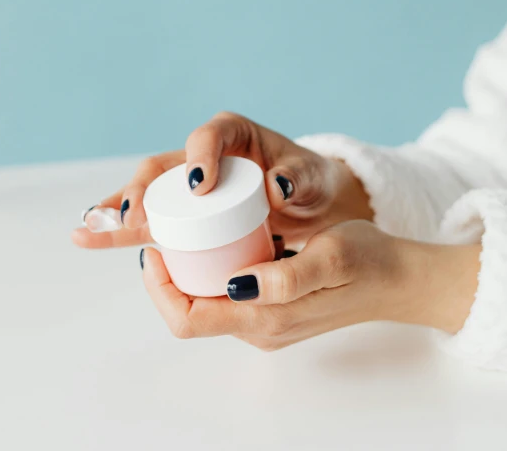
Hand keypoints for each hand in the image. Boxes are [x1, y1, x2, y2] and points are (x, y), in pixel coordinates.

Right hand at [72, 112, 371, 249]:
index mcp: (233, 133)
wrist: (308, 203)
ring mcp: (187, 182)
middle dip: (143, 190)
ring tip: (86, 228)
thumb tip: (279, 185)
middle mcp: (202, 154)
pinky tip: (91, 235)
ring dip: (117, 211)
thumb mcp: (310, 178)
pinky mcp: (184, 210)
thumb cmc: (309, 182)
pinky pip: (149, 217)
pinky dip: (123, 227)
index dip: (198, 157)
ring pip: (145, 193)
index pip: (208, 136)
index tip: (199, 187)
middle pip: (163, 166)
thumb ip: (298, 178)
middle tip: (136, 217)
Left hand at [140, 220, 480, 348]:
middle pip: (191, 313)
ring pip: (207, 305)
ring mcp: (268, 322)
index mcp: (266, 318)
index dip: (161, 288)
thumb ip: (287, 277)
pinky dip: (213, 273)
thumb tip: (237, 283)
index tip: (158, 248)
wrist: (400, 279)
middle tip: (167, 233)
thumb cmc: (370, 261)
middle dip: (168, 278)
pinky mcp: (276, 310)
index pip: (189, 319)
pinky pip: (228, 297)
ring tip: (186, 232)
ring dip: (189, 275)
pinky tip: (219, 242)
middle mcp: (260, 327)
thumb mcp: (332, 256)